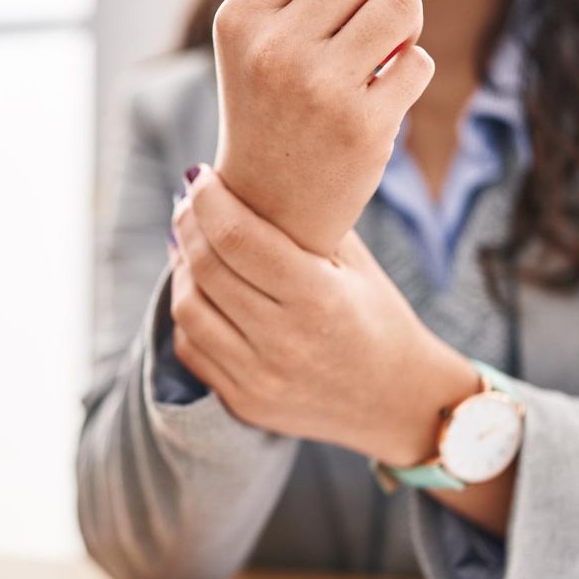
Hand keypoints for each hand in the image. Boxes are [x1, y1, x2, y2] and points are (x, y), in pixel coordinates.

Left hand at [169, 168, 477, 467]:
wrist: (397, 402)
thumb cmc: (379, 319)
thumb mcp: (358, 266)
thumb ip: (310, 224)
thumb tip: (252, 176)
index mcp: (319, 299)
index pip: (239, 238)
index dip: (209, 199)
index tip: (199, 175)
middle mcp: (285, 342)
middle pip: (207, 269)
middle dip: (188, 225)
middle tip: (188, 203)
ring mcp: (259, 379)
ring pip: (188, 308)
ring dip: (181, 267)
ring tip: (189, 243)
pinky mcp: (243, 402)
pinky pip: (191, 348)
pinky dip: (188, 311)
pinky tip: (199, 288)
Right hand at [211, 0, 432, 255]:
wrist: (267, 212)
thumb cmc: (273, 112)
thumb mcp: (259, 43)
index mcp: (240, 19)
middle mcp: (272, 49)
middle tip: (374, 23)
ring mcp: (316, 88)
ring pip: (403, 3)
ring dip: (406, 24)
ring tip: (383, 54)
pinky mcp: (361, 125)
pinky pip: (420, 62)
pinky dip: (411, 75)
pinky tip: (381, 102)